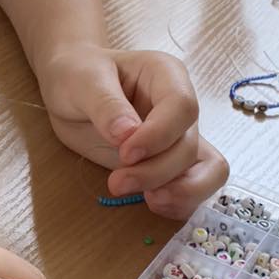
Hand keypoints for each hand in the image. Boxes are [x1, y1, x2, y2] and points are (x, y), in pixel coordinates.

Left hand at [38, 44, 229, 221]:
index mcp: (166, 75)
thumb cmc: (78, 75)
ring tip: (146, 200)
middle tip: (117, 183)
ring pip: (208, 170)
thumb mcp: (84, 81)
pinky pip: (195, 188)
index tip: (125, 153)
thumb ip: (105, 105)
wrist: (70, 91)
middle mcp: (180, 108)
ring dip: (179, 192)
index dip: (159, 135)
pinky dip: (180, 202)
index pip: (182, 106)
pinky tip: (151, 203)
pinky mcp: (171, 164)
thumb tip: (127, 135)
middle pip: (189, 145)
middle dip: (157, 171)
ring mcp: (179, 138)